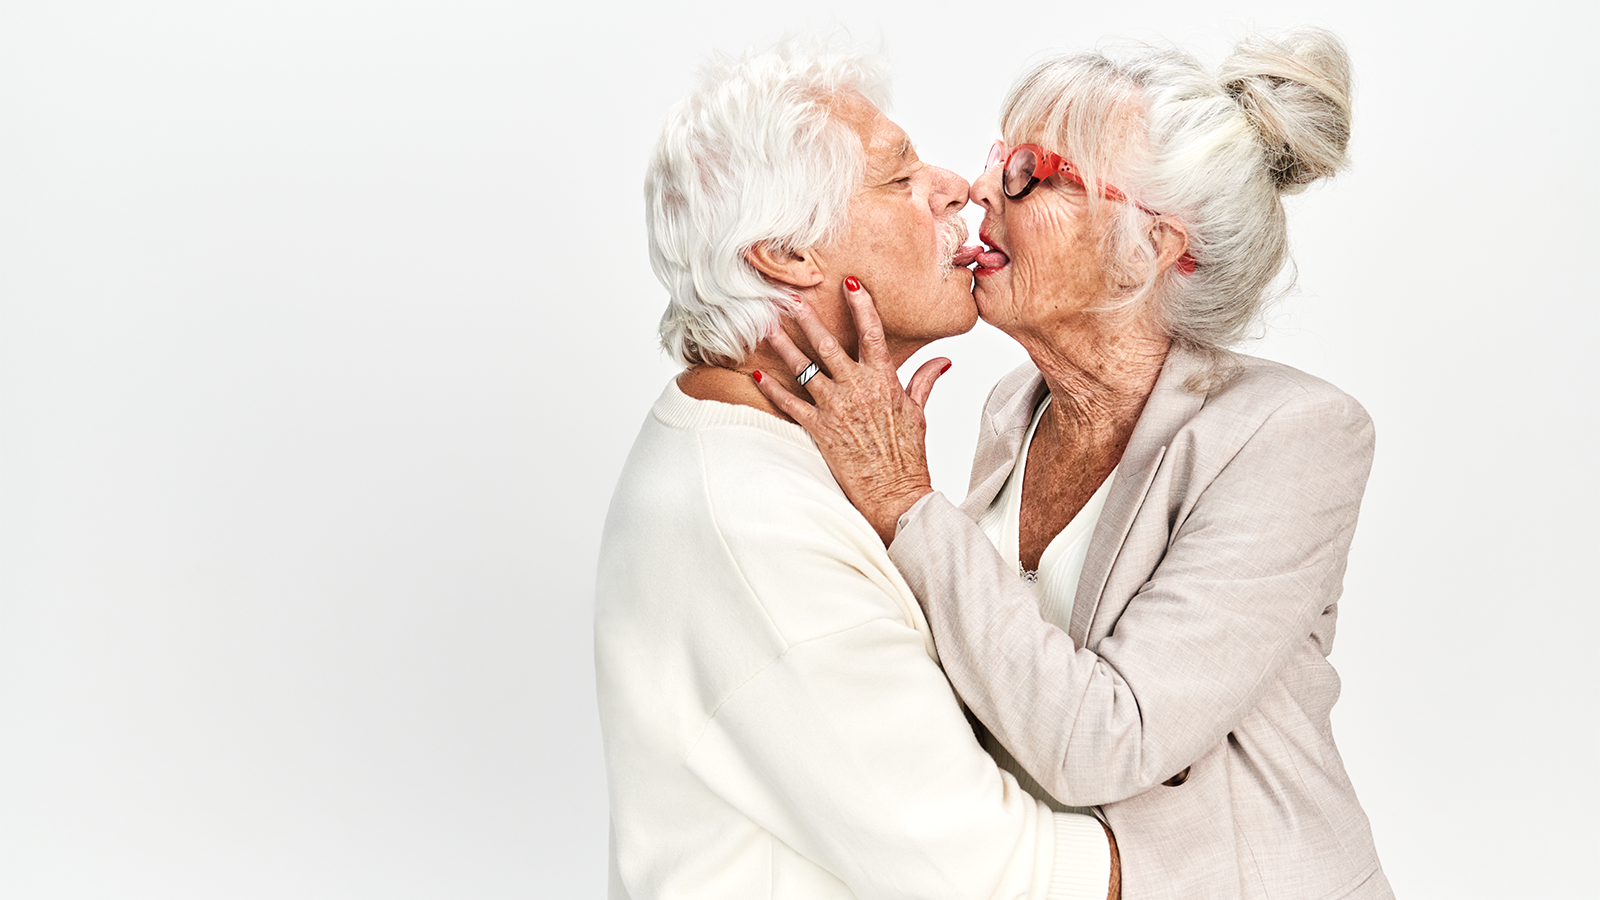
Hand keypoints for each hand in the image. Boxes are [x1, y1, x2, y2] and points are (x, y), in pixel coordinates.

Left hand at [752, 277, 951, 545]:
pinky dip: (772, 389)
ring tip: (768, 327)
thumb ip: (924, 381)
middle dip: (808, 318)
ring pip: (803, 369)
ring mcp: (835, 408)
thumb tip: (942, 361)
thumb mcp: (918, 413)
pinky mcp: (818, 429)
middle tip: (791, 298)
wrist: (895, 493)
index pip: (872, 332)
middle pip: (827, 344)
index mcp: (883, 381)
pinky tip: (757, 375)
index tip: (851, 282)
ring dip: (783, 346)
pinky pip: (790, 404)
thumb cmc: (907, 456)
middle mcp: (857, 389)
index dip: (861, 304)